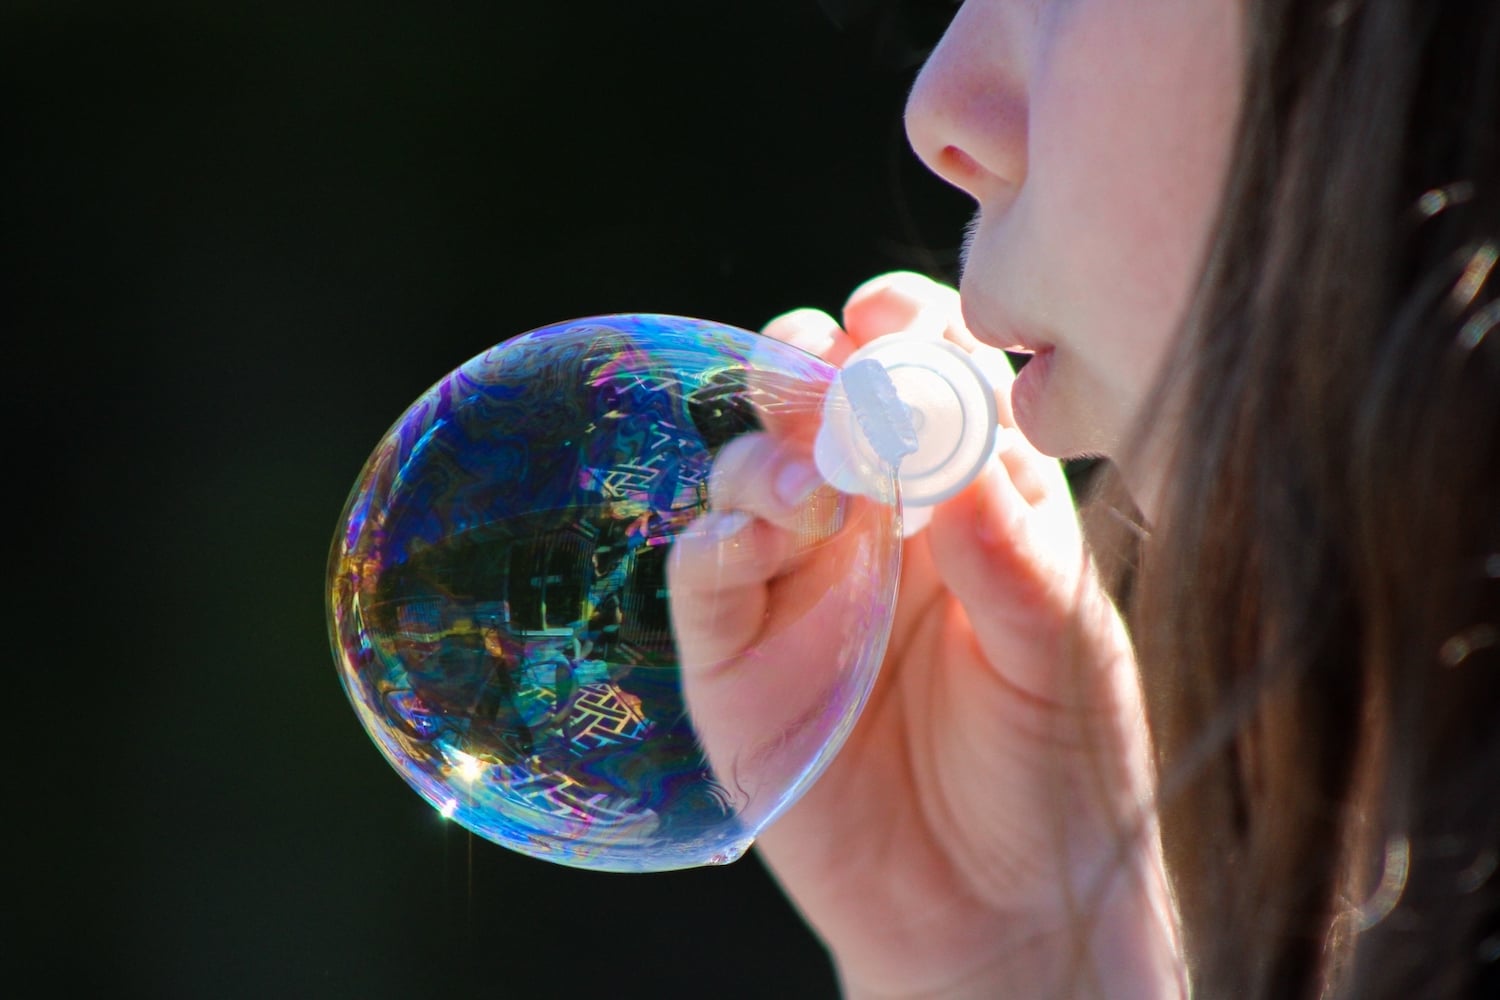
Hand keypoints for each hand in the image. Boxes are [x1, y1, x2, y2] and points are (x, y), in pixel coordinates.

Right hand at [671, 273, 1181, 997]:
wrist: (1000, 912)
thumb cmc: (1057, 767)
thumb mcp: (1062, 650)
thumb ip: (1012, 550)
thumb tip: (952, 445)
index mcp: (960, 495)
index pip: (918, 374)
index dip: (901, 329)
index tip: (895, 318)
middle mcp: (868, 523)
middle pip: (812, 400)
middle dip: (807, 364)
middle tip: (825, 369)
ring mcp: (796, 585)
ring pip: (748, 470)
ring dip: (767, 454)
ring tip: (812, 489)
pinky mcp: (735, 656)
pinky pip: (704, 573)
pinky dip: (718, 539)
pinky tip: (757, 537)